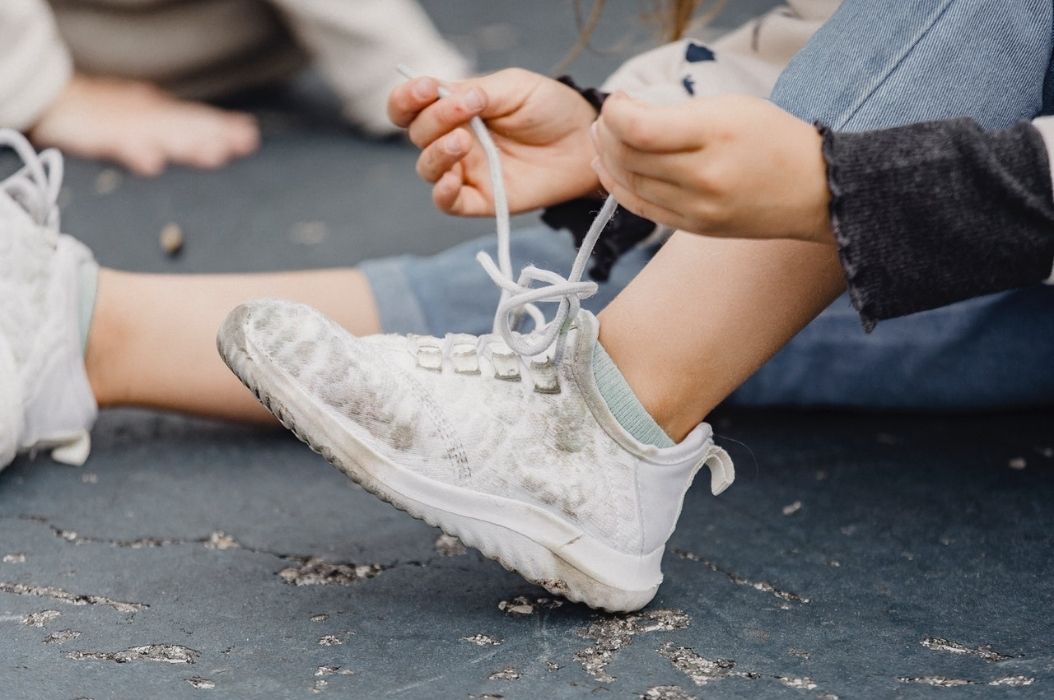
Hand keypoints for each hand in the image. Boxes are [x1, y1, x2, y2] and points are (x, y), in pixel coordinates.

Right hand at [29, 75, 259, 175]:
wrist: (55, 102)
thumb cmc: (103, 116)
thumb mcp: (144, 122)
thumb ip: (178, 135)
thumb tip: (218, 145)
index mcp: (160, 115)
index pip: (197, 120)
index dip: (224, 127)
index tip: (250, 136)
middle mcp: (149, 117)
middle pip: (187, 126)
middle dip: (216, 135)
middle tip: (244, 143)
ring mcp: (127, 125)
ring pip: (161, 135)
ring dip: (188, 144)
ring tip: (214, 153)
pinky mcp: (101, 135)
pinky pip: (119, 144)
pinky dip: (136, 152)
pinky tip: (151, 163)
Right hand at [388, 68, 598, 215]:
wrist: (586, 141)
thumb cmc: (550, 109)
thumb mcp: (513, 87)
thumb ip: (476, 91)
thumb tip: (442, 93)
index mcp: (454, 109)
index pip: (410, 106)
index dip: (407, 98)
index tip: (426, 88)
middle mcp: (454, 140)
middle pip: (418, 135)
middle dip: (435, 119)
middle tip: (470, 108)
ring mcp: (467, 171)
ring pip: (427, 169)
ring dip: (437, 153)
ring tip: (463, 141)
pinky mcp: (483, 199)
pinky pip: (448, 203)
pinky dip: (443, 193)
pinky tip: (453, 179)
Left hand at [591, 93, 833, 244]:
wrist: (815, 190)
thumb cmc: (772, 138)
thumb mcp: (730, 107)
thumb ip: (676, 113)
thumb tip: (626, 114)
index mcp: (714, 136)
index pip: (639, 129)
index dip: (615, 114)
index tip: (618, 100)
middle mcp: (703, 177)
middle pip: (629, 158)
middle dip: (607, 134)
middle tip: (606, 119)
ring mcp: (698, 209)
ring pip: (631, 185)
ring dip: (608, 160)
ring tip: (602, 140)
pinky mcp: (694, 228)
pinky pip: (643, 209)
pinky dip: (619, 188)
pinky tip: (609, 169)